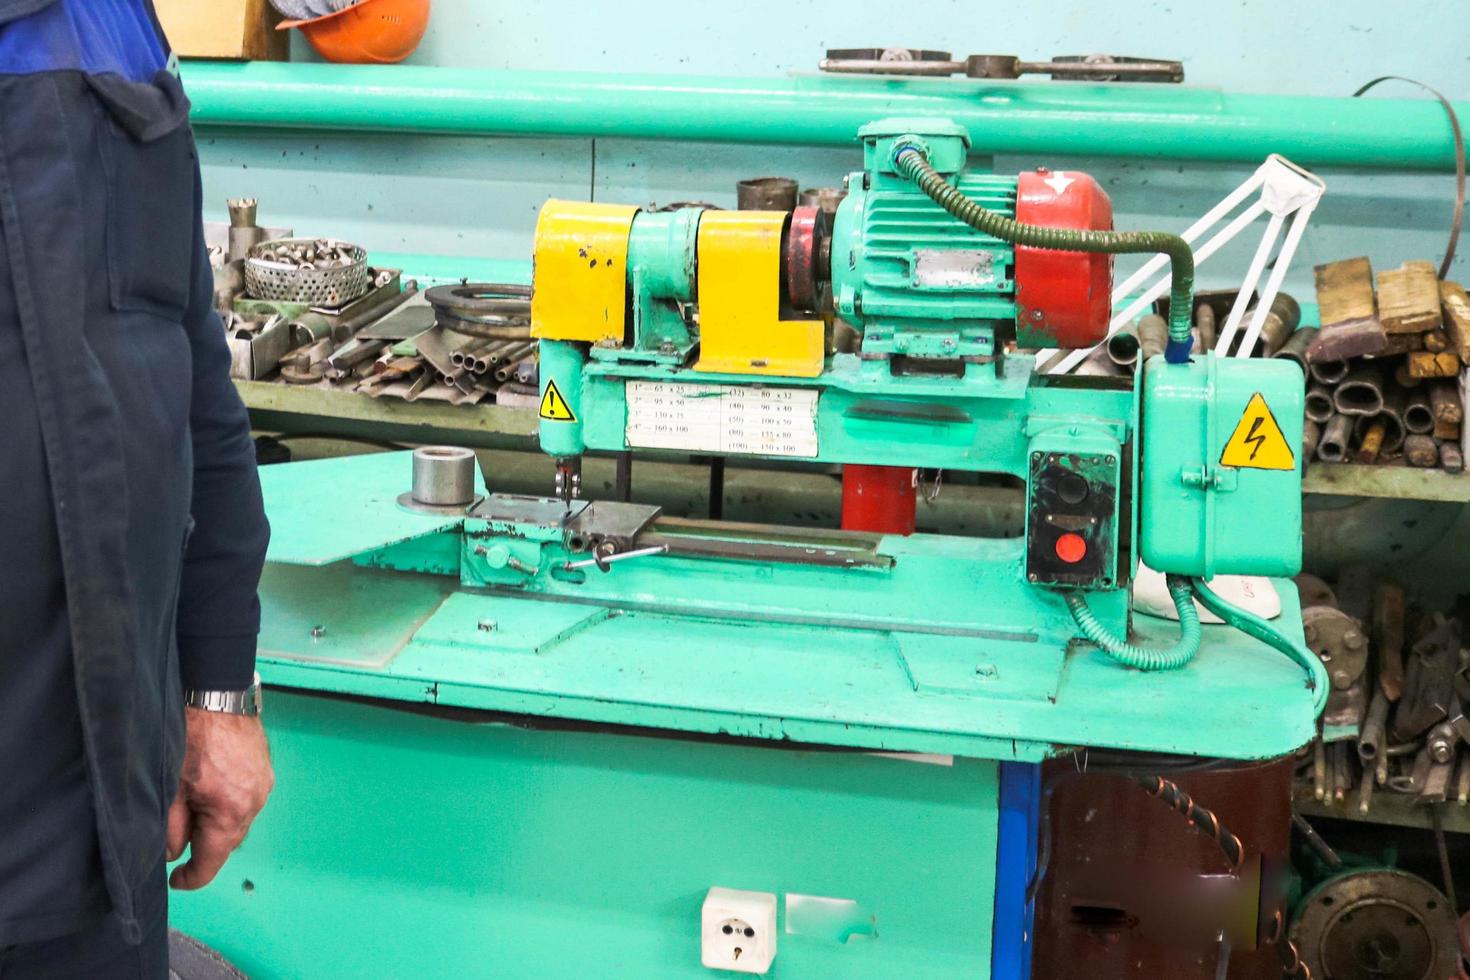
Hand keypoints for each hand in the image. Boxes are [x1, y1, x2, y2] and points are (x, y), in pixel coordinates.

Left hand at [166, 708, 273, 889]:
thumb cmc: (191, 739)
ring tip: (193, 811)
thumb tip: (172, 853)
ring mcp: (264, 786)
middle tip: (177, 842)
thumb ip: (170, 828)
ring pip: (238, 821)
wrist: (218, 696)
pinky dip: (228, 806)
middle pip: (228, 841)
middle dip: (204, 847)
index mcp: (232, 812)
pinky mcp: (266, 771)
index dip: (191, 877)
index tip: (175, 881)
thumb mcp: (170, 788)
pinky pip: (246, 801)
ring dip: (217, 825)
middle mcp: (255, 803)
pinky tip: (211, 791)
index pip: (212, 861)